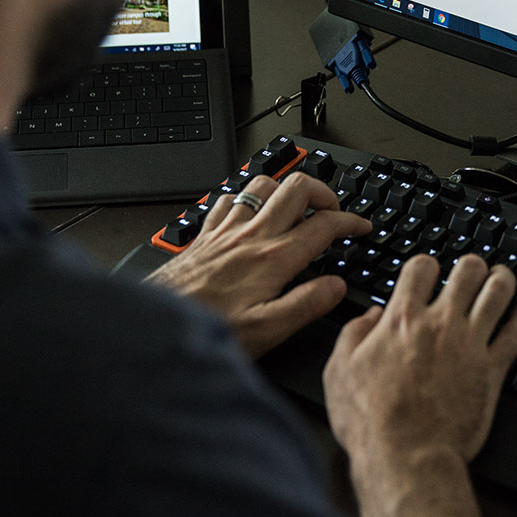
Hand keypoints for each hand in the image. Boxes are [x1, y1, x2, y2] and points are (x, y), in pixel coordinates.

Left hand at [146, 173, 370, 357]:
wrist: (156, 328)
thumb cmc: (208, 329)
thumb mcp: (268, 331)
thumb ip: (306, 305)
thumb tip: (337, 287)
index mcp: (272, 259)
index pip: (323, 226)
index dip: (350, 222)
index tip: (361, 228)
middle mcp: (250, 236)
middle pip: (297, 188)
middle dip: (324, 192)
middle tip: (333, 211)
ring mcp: (225, 231)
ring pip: (262, 184)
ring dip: (285, 190)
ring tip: (296, 207)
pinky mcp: (204, 235)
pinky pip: (229, 199)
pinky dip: (246, 198)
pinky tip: (249, 213)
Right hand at [323, 254, 516, 471]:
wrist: (407, 457)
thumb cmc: (371, 422)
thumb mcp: (339, 371)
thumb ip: (353, 334)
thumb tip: (369, 316)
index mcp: (403, 319)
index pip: (422, 267)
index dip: (427, 264)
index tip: (429, 271)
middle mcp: (440, 324)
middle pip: (468, 270)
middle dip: (472, 265)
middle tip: (473, 269)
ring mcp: (470, 344)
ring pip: (498, 292)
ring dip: (502, 279)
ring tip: (502, 277)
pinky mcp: (492, 370)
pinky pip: (516, 333)